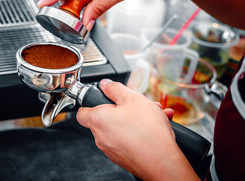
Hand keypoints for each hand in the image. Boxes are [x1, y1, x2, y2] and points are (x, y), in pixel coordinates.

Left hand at [77, 79, 198, 180]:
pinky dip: (139, 133)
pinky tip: (155, 129)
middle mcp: (101, 137)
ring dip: (135, 120)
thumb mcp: (131, 98)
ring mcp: (111, 149)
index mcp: (98, 120)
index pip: (82, 112)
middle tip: (139, 106)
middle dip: (124, 110)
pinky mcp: (123, 158)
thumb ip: (114, 88)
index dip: (91, 103)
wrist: (162, 161)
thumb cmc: (146, 131)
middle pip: (107, 118)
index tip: (102, 99)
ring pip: (121, 129)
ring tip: (153, 116)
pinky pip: (128, 140)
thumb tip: (105, 84)